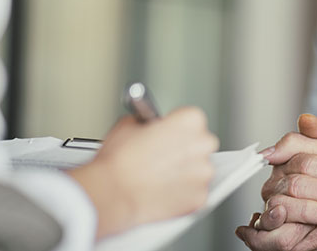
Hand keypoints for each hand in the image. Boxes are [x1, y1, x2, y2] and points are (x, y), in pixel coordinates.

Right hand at [69, 106, 218, 237]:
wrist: (113, 193)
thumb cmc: (119, 161)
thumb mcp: (128, 124)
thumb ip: (148, 122)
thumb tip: (149, 127)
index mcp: (190, 120)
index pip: (192, 119)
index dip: (176, 127)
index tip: (167, 134)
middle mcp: (203, 145)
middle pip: (200, 143)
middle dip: (185, 150)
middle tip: (162, 156)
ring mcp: (203, 173)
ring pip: (199, 170)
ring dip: (185, 172)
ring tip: (160, 176)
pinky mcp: (199, 198)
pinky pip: (195, 193)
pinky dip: (182, 194)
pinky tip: (163, 191)